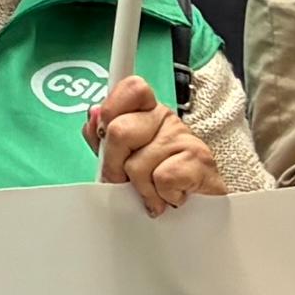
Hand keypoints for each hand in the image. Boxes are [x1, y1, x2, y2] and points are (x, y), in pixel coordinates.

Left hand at [83, 80, 223, 217]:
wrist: (201, 206)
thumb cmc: (159, 180)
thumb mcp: (123, 157)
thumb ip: (102, 137)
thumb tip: (93, 115)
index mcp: (145, 110)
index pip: (130, 88)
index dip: (111, 110)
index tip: (106, 136)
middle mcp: (165, 117)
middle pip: (119, 132)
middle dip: (114, 166)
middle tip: (126, 180)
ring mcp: (184, 136)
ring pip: (137, 165)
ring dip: (142, 189)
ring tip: (155, 191)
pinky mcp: (199, 159)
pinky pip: (162, 179)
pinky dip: (162, 196)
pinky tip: (172, 195)